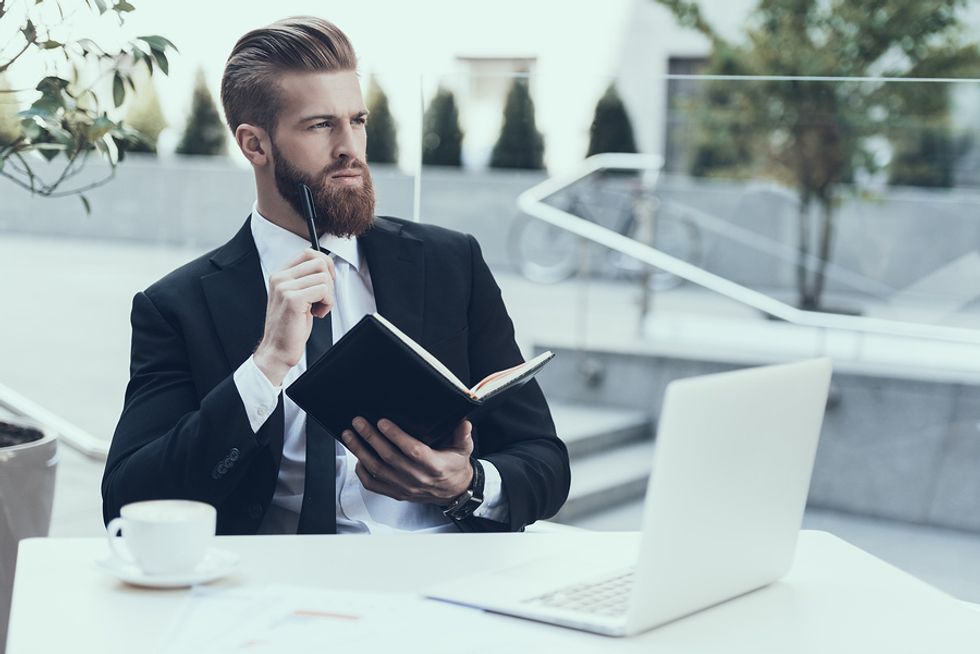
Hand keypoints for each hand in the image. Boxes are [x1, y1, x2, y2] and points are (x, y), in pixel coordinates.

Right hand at [254, 249, 335, 385]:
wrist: (277, 349)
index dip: (325, 265)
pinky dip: (327, 304)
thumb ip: (306, 279)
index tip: (327, 281)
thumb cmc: (289, 326)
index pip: (308, 253)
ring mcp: (284, 287)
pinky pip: (324, 291)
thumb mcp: (296, 296)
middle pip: (319, 262)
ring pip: (324, 277)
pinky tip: (317, 314)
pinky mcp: (293, 299)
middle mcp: (280, 278)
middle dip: (329, 281)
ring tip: (317, 308)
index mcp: (280, 274)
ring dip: (328, 296)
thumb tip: (326, 266)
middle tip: (322, 298)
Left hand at [341, 418, 474, 504]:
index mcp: (434, 465)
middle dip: (370, 437)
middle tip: (358, 423)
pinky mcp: (397, 494)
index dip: (395, 435)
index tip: (382, 422)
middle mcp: (417, 478)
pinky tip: (357, 458)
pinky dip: (362, 472)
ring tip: (350, 436)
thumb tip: (463, 423)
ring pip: (377, 470)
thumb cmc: (455, 467)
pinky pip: (374, 485)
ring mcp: (404, 488)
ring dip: (360, 451)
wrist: (453, 491)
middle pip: (388, 457)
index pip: (411, 450)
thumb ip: (463, 435)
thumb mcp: (464, 450)